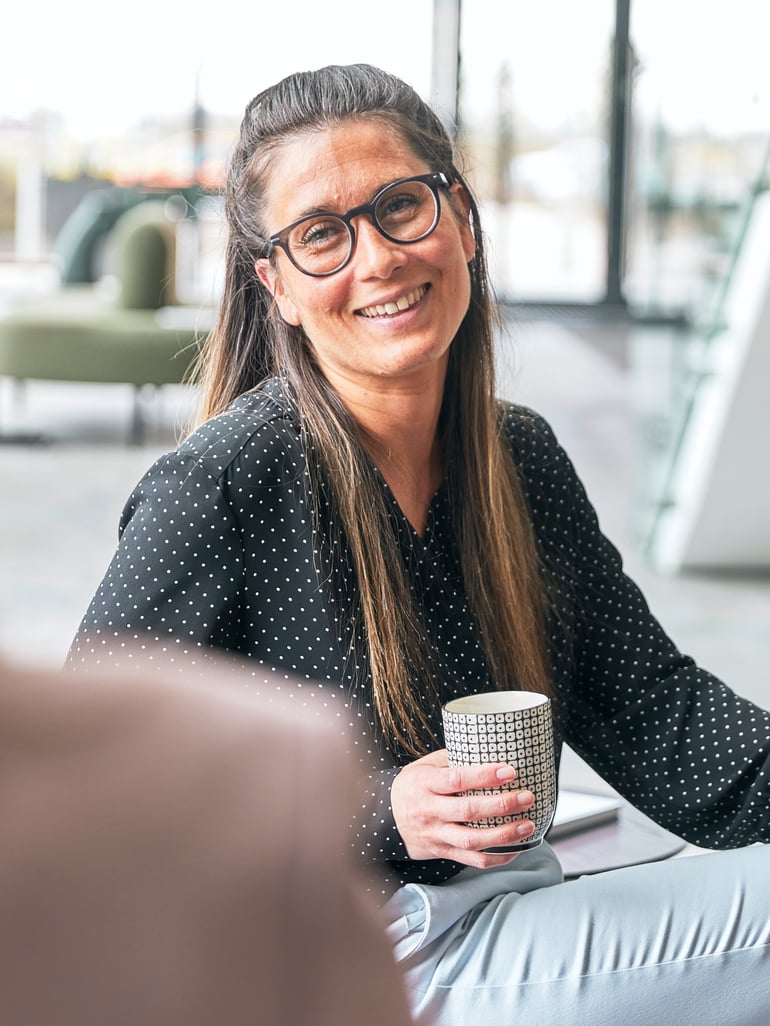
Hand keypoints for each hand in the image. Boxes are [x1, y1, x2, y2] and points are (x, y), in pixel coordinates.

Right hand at [390, 749, 535, 867]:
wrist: (385, 817)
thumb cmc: (413, 785)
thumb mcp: (425, 765)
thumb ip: (453, 758)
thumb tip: (490, 747)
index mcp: (425, 784)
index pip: (456, 779)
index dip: (483, 776)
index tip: (509, 770)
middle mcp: (430, 811)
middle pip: (468, 811)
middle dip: (501, 805)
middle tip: (526, 797)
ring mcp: (437, 835)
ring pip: (472, 840)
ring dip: (504, 835)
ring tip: (528, 826)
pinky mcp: (443, 851)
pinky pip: (472, 860)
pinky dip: (496, 858)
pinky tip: (516, 849)